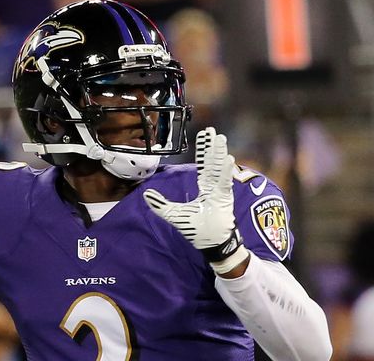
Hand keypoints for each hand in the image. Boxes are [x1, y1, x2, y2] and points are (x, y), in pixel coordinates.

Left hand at [143, 127, 247, 273]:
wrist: (211, 243)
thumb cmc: (197, 230)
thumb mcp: (173, 214)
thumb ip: (160, 204)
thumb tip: (146, 194)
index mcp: (206, 188)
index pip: (204, 165)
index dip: (203, 150)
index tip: (204, 135)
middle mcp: (214, 187)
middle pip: (213, 162)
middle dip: (212, 147)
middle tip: (213, 131)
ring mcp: (221, 191)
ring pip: (219, 168)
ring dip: (219, 154)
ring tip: (220, 139)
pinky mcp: (225, 199)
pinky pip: (224, 182)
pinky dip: (225, 172)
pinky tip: (227, 159)